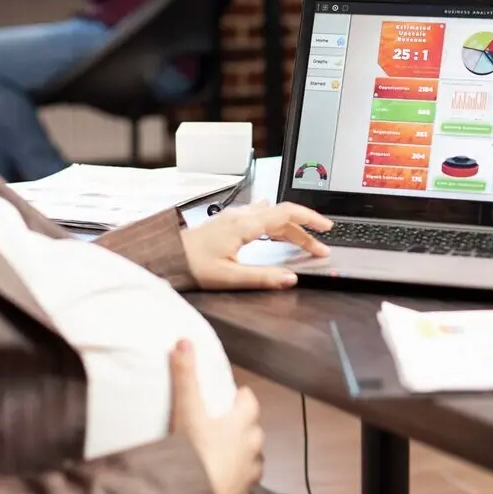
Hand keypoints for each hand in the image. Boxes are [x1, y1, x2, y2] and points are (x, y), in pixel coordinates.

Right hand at [169, 341, 263, 493]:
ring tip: (229, 459)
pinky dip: (241, 492)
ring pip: (255, 463)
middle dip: (245, 429)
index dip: (242, 398)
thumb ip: (185, 376)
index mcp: (241, 425)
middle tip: (227, 427)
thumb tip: (184, 341)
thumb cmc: (193, 452)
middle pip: (254, 432)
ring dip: (246, 459)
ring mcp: (250, 478)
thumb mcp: (186, 411)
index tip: (235, 396)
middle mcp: (252, 449)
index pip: (250, 403)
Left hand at [181, 202, 332, 289]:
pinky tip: (278, 228)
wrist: (166, 256)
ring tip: (305, 244)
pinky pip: (261, 216)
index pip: (286, 213)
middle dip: (305, 230)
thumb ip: (262, 277)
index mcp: (245, 225)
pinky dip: (277, 224)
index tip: (326, 228)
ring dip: (291, 228)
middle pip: (283, 216)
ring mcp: (235, 217)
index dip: (310, 219)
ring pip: (272, 216)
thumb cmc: (191, 264)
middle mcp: (241, 216)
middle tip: (320, 248)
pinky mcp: (229, 222)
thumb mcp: (229, 277)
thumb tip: (290, 279)